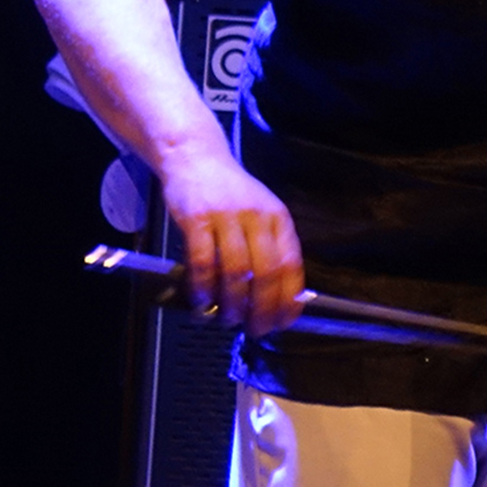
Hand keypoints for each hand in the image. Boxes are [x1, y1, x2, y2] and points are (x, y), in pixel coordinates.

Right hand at [160, 141, 303, 338]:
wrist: (195, 158)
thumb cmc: (228, 192)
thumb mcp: (260, 212)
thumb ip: (269, 246)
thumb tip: (279, 292)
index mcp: (278, 218)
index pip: (291, 264)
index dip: (289, 298)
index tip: (285, 321)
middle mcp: (257, 217)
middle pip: (267, 272)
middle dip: (263, 308)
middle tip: (255, 329)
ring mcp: (227, 217)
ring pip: (236, 271)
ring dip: (232, 303)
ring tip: (227, 320)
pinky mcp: (196, 218)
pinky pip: (203, 261)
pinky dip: (203, 288)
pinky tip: (201, 301)